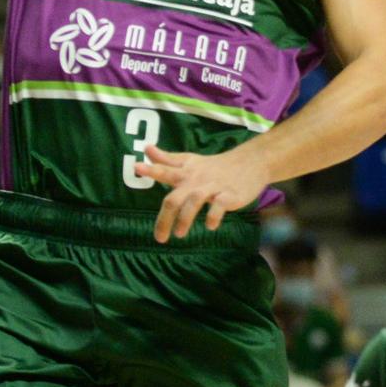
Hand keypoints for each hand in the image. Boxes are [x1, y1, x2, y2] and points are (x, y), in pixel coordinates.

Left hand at [133, 145, 269, 241]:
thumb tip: (146, 149)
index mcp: (186, 171)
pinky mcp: (229, 195)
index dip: (152, 170)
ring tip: (179, 234)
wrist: (249, 162)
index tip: (136, 168)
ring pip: (195, 201)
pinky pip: (220, 206)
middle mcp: (196, 179)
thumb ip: (167, 159)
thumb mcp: (189, 161)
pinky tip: (210, 226)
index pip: (165, 170)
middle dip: (165, 217)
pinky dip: (213, 216)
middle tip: (159, 237)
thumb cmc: (213, 166)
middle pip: (176, 197)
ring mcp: (213, 187)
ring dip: (186, 218)